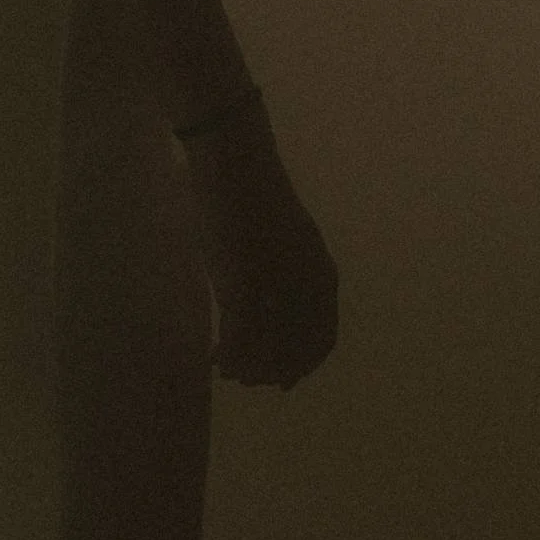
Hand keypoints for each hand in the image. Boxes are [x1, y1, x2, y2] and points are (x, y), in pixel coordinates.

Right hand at [184, 97, 338, 389]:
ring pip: (267, 347)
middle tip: (249, 380)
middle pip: (295, 348)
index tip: (285, 381)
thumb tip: (275, 306)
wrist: (232, 158)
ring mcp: (274, 284)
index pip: (323, 334)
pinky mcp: (242, 281)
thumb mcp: (282, 236)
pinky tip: (216, 358)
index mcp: (320, 269)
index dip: (304, 362)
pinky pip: (240, 336)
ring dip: (249, 367)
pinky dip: (231, 355)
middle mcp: (305, 283)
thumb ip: (288, 271)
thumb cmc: (252, 189)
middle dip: (272, 370)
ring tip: (229, 372)